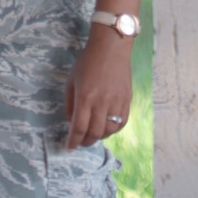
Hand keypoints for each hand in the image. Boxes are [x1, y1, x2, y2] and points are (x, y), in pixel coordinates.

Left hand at [65, 32, 133, 148]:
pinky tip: (107, 127)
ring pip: (109, 131)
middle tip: (81, 142)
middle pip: (94, 132)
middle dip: (86, 142)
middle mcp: (102, 103)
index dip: (74, 141)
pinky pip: (122, 123)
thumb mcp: (72, 81)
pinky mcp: (127, 100)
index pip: (79, 127)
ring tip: (93, 135)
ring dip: (99, 137)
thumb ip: (71, 104)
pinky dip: (113, 130)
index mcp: (85, 97)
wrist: (111, 48)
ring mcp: (117, 102)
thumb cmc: (87, 62)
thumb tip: (72, 122)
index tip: (70, 148)